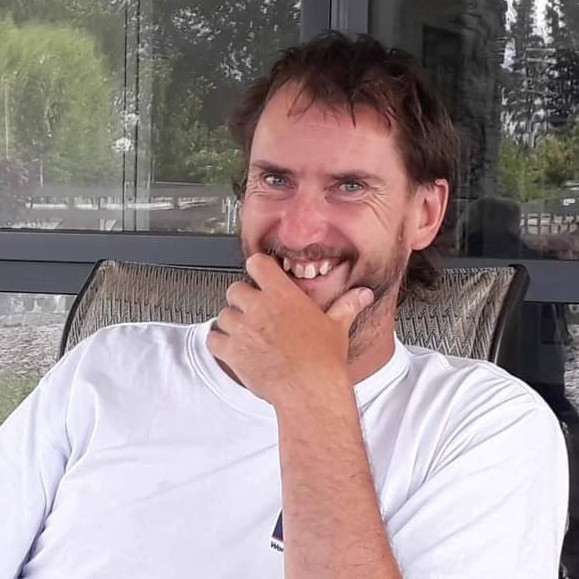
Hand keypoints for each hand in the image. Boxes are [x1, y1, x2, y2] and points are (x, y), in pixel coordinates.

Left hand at [207, 253, 373, 406]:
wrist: (309, 389)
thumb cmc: (323, 359)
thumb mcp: (337, 327)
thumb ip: (347, 305)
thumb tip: (362, 295)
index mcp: (282, 294)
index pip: (257, 264)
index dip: (257, 269)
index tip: (260, 277)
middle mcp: (259, 307)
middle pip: (235, 289)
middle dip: (241, 299)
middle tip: (252, 311)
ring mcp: (243, 329)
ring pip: (223, 314)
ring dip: (231, 323)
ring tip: (244, 334)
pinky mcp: (232, 351)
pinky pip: (213, 339)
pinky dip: (219, 343)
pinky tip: (230, 348)